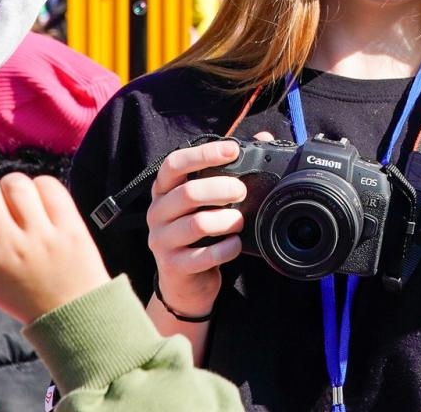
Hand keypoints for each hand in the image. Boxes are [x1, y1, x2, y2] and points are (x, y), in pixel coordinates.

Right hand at [0, 174, 110, 325]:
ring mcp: (40, 233)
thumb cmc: (23, 295)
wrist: (69, 311)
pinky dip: (41, 186)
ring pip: (16, 184)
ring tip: (18, 200)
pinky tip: (40, 199)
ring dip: (13, 186)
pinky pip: (49, 186)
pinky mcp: (68, 225)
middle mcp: (9, 244)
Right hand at [145, 138, 247, 318]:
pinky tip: (234, 244)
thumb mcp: (209, 201)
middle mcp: (157, 212)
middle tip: (242, 192)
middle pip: (188, 193)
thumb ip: (231, 169)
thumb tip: (263, 138)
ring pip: (197, 224)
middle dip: (222, 189)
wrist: (186, 282)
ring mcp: (161, 240)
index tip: (233, 150)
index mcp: (164, 190)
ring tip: (240, 221)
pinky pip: (202, 255)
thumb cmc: (200, 233)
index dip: (203, 154)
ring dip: (227, 221)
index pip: (175, 163)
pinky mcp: (172, 266)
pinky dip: (226, 249)